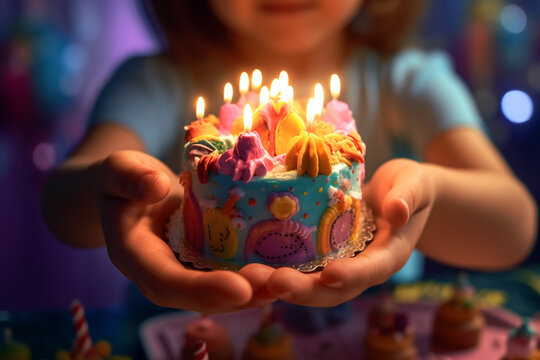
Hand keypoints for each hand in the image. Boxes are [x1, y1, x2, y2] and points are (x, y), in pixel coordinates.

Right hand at [96, 150, 275, 312]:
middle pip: (200, 297)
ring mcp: (184, 271)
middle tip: (276, 285)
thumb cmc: (122, 179)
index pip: (166, 283)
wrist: (132, 189)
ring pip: (220, 293)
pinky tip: (286, 268)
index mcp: (135, 257)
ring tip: (289, 281)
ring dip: (256, 291)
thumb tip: (155, 186)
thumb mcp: (118, 169)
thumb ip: (127, 176)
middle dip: (240, 296)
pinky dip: (257, 275)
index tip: (239, 288)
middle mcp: (161, 274)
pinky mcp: (203, 262)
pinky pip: (229, 274)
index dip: (201, 289)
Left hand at [265, 158, 434, 306]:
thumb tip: (398, 211)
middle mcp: (362, 267)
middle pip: (334, 289)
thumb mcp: (414, 184)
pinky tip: (249, 263)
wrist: (398, 194)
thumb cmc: (409, 187)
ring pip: (311, 283)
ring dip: (282, 285)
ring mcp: (341, 263)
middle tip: (273, 282)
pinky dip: (277, 269)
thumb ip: (408, 196)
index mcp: (389, 255)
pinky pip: (301, 267)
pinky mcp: (323, 255)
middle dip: (304, 290)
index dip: (352, 275)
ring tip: (251, 278)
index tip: (330, 274)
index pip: (372, 270)